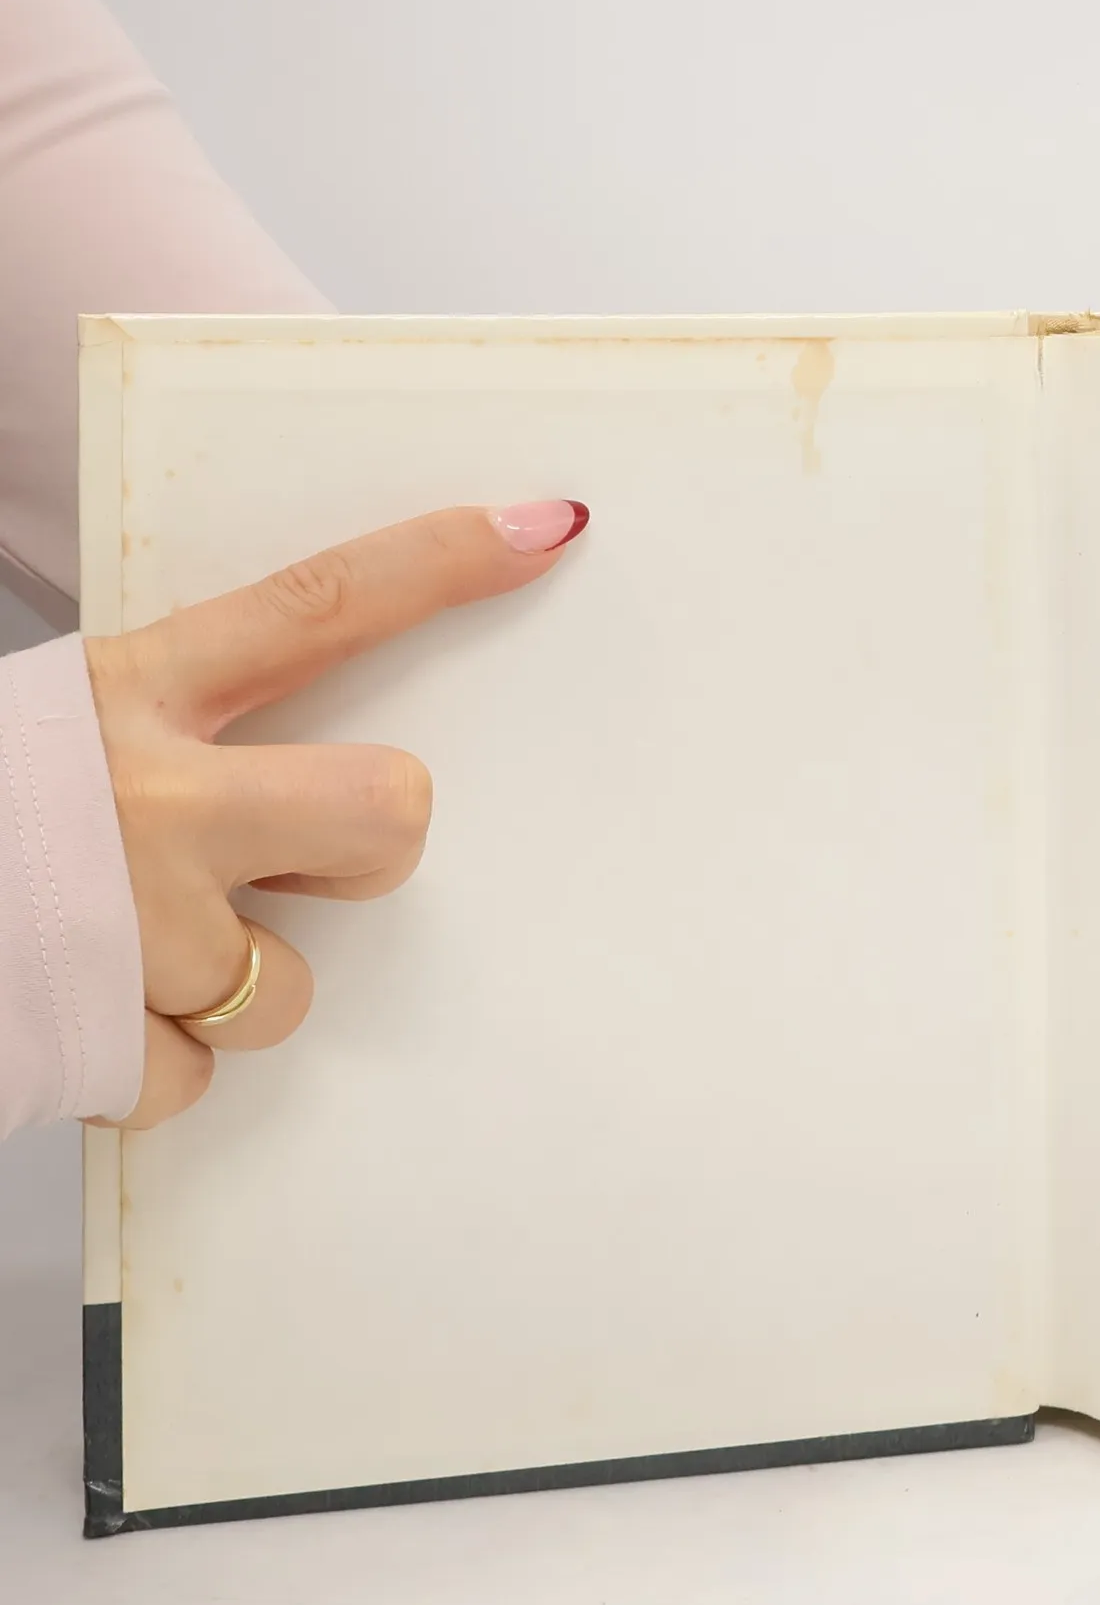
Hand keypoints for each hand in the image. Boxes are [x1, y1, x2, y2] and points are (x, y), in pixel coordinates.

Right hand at [84, 500, 588, 1128]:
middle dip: (369, 851)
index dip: (439, 562)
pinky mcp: (95, 1044)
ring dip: (232, 988)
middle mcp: (146, 802)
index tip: (545, 525)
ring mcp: (130, 930)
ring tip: (120, 955)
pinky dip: (152, 1069)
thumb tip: (281, 762)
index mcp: (126, 696)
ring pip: (291, 987)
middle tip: (298, 861)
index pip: (315, 603)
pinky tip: (76, 1020)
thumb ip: (162, 726)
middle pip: (389, 815)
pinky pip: (200, 1079)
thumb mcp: (46, 724)